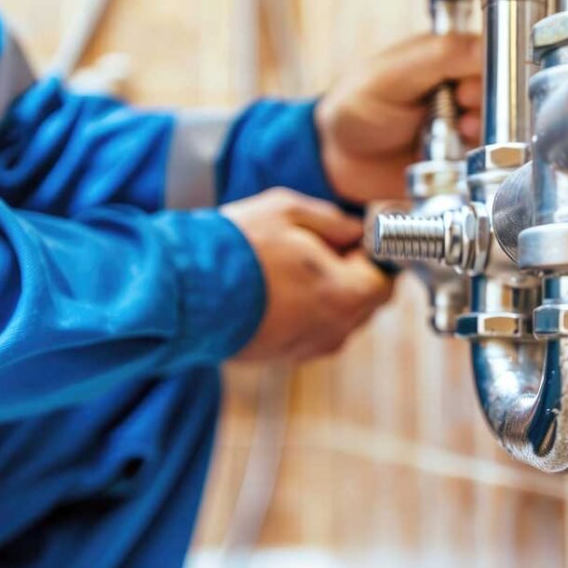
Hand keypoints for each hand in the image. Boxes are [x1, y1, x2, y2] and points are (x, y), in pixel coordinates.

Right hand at [222, 189, 394, 361]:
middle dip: (351, 274)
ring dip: (326, 294)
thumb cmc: (237, 248)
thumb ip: (335, 221)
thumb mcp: (290, 211)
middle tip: (319, 249)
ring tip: (289, 267)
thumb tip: (355, 231)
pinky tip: (273, 289)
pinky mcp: (282, 357)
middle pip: (364, 303)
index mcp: (346, 295)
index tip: (352, 240)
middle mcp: (334, 330)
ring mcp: (307, 349)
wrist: (182, 292)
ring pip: (337, 319)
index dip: (372, 256)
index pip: (386, 280)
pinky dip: (302, 312)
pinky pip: (310, 332)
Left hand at [316, 34, 482, 203]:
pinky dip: (474, 160)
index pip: (488, 57)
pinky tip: (455, 157)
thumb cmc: (354, 108)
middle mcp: (457, 89)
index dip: (485, 75)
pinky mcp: (457, 157)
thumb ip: (438, 58)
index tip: (465, 91)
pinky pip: (483, 159)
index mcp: (444, 58)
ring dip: (480, 133)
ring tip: (458, 135)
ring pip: (495, 127)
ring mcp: (459, 124)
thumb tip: (483, 49)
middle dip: (483, 106)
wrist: (337, 161)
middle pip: (498, 93)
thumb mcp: (391, 76)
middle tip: (460, 113)